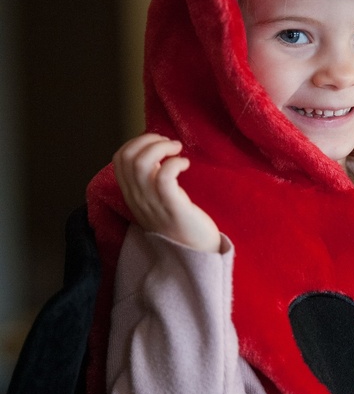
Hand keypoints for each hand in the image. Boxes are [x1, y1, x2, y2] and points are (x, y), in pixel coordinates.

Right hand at [112, 134, 220, 252]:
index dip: (136, 143)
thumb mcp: (155, 201)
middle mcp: (137, 198)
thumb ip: (149, 181)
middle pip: (128, 156)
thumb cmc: (180, 224)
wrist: (195, 254)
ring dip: (161, 147)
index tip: (157, 144)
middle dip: (148, 140)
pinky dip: (175, 162)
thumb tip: (154, 153)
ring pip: (142, 162)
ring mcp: (152, 203)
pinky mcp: (172, 205)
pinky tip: (185, 164)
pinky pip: (164, 175)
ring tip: (177, 150)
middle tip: (169, 144)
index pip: (119, 158)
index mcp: (131, 195)